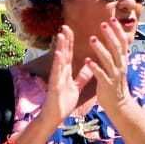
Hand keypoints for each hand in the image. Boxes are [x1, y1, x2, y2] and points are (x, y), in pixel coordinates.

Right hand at [14, 26, 92, 143]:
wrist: (55, 117)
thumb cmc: (63, 103)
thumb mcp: (76, 87)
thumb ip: (82, 77)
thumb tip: (90, 67)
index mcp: (66, 73)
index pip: (68, 54)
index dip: (69, 42)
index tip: (70, 29)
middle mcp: (60, 73)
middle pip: (63, 54)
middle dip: (64, 40)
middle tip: (65, 26)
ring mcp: (56, 79)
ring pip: (59, 61)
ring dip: (60, 48)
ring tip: (61, 35)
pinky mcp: (54, 86)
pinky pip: (56, 74)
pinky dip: (57, 64)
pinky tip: (59, 54)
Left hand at [87, 19, 144, 143]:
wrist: (119, 105)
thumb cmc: (115, 84)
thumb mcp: (119, 67)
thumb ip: (117, 55)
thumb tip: (117, 41)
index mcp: (122, 61)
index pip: (122, 42)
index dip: (118, 31)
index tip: (113, 19)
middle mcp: (120, 66)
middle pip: (116, 48)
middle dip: (110, 35)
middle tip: (103, 24)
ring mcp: (114, 76)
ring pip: (108, 60)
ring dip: (100, 48)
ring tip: (92, 39)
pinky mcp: (107, 85)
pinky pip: (100, 75)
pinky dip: (94, 67)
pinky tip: (87, 61)